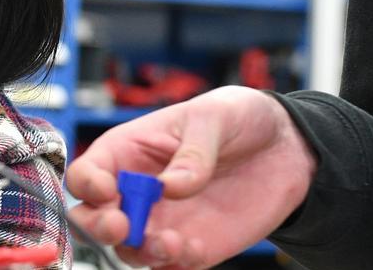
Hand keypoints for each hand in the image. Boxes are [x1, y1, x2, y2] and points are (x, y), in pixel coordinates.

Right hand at [67, 86, 316, 268]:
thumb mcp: (214, 117)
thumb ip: (192, 151)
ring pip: (128, 250)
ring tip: (170, 242)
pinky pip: (171, 266)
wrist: (286, 146)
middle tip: (120, 226)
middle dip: (97, 228)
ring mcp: (162, 221)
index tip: (106, 189)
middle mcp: (136, 192)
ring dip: (139, 252)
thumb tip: (172, 187)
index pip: (85, 175)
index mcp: (127, 153)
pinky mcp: (193, 245)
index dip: (86, 186)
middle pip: (92, 220)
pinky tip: (193, 249)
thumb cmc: (237, 118)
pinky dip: (174, 266)